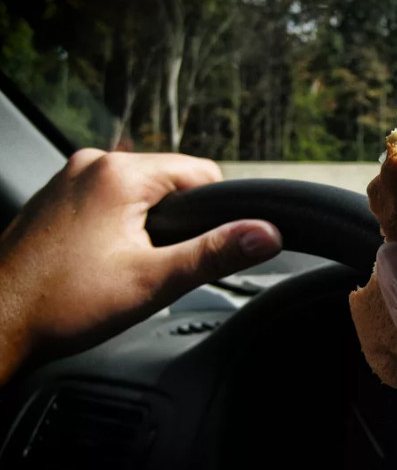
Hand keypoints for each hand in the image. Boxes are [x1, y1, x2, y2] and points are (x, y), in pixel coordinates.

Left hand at [0, 149, 281, 382]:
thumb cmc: (62, 306)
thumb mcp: (154, 281)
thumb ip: (216, 253)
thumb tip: (266, 234)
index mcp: (119, 173)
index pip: (201, 173)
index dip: (214, 213)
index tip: (199, 249)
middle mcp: (91, 163)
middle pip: (170, 182)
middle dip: (177, 222)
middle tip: (154, 266)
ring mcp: (68, 178)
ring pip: (140, 193)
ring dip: (148, 226)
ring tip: (125, 267)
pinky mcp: (56, 197)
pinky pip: (110, 200)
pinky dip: (119, 227)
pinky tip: (102, 262)